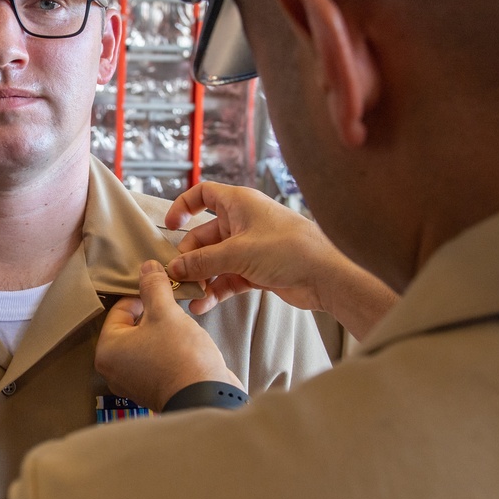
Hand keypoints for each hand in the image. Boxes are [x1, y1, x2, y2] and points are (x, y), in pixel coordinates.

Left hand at [95, 260, 242, 411]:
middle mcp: (114, 370)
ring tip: (180, 323)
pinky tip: (184, 343)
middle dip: (152, 313)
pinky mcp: (153, 389)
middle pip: (131, 327)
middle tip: (172, 304)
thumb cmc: (181, 356)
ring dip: (161, 330)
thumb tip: (147, 267)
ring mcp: (133, 383)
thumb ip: (154, 287)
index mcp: (107, 350)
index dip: (141, 294)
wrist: (208, 397)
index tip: (160, 287)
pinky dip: (167, 349)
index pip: (119, 310)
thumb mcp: (166, 313)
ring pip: (145, 343)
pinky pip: (155, 360)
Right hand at [165, 182, 395, 339]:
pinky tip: (203, 304)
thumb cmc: (289, 249)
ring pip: (215, 260)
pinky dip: (215, 290)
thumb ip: (202, 261)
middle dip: (189, 256)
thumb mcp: (238, 252)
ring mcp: (250, 248)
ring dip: (201, 277)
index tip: (170, 226)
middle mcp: (243, 222)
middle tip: (177, 275)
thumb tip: (173, 268)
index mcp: (239, 203)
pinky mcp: (257, 271)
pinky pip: (227, 278)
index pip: (204, 194)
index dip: (184, 206)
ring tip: (188, 295)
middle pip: (204, 235)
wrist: (328, 276)